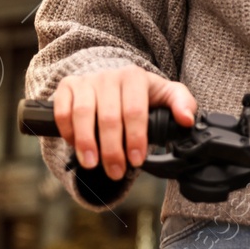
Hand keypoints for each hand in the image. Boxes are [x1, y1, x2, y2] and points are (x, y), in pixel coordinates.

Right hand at [52, 65, 197, 180]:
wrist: (112, 77)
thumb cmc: (141, 93)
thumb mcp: (166, 94)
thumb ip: (183, 104)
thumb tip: (187, 120)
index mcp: (135, 77)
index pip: (135, 111)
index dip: (135, 138)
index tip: (137, 160)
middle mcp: (109, 76)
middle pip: (109, 117)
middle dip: (112, 150)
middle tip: (116, 172)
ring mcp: (86, 80)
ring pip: (82, 114)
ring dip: (87, 143)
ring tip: (92, 164)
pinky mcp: (67, 86)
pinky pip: (62, 110)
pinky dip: (67, 131)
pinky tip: (75, 146)